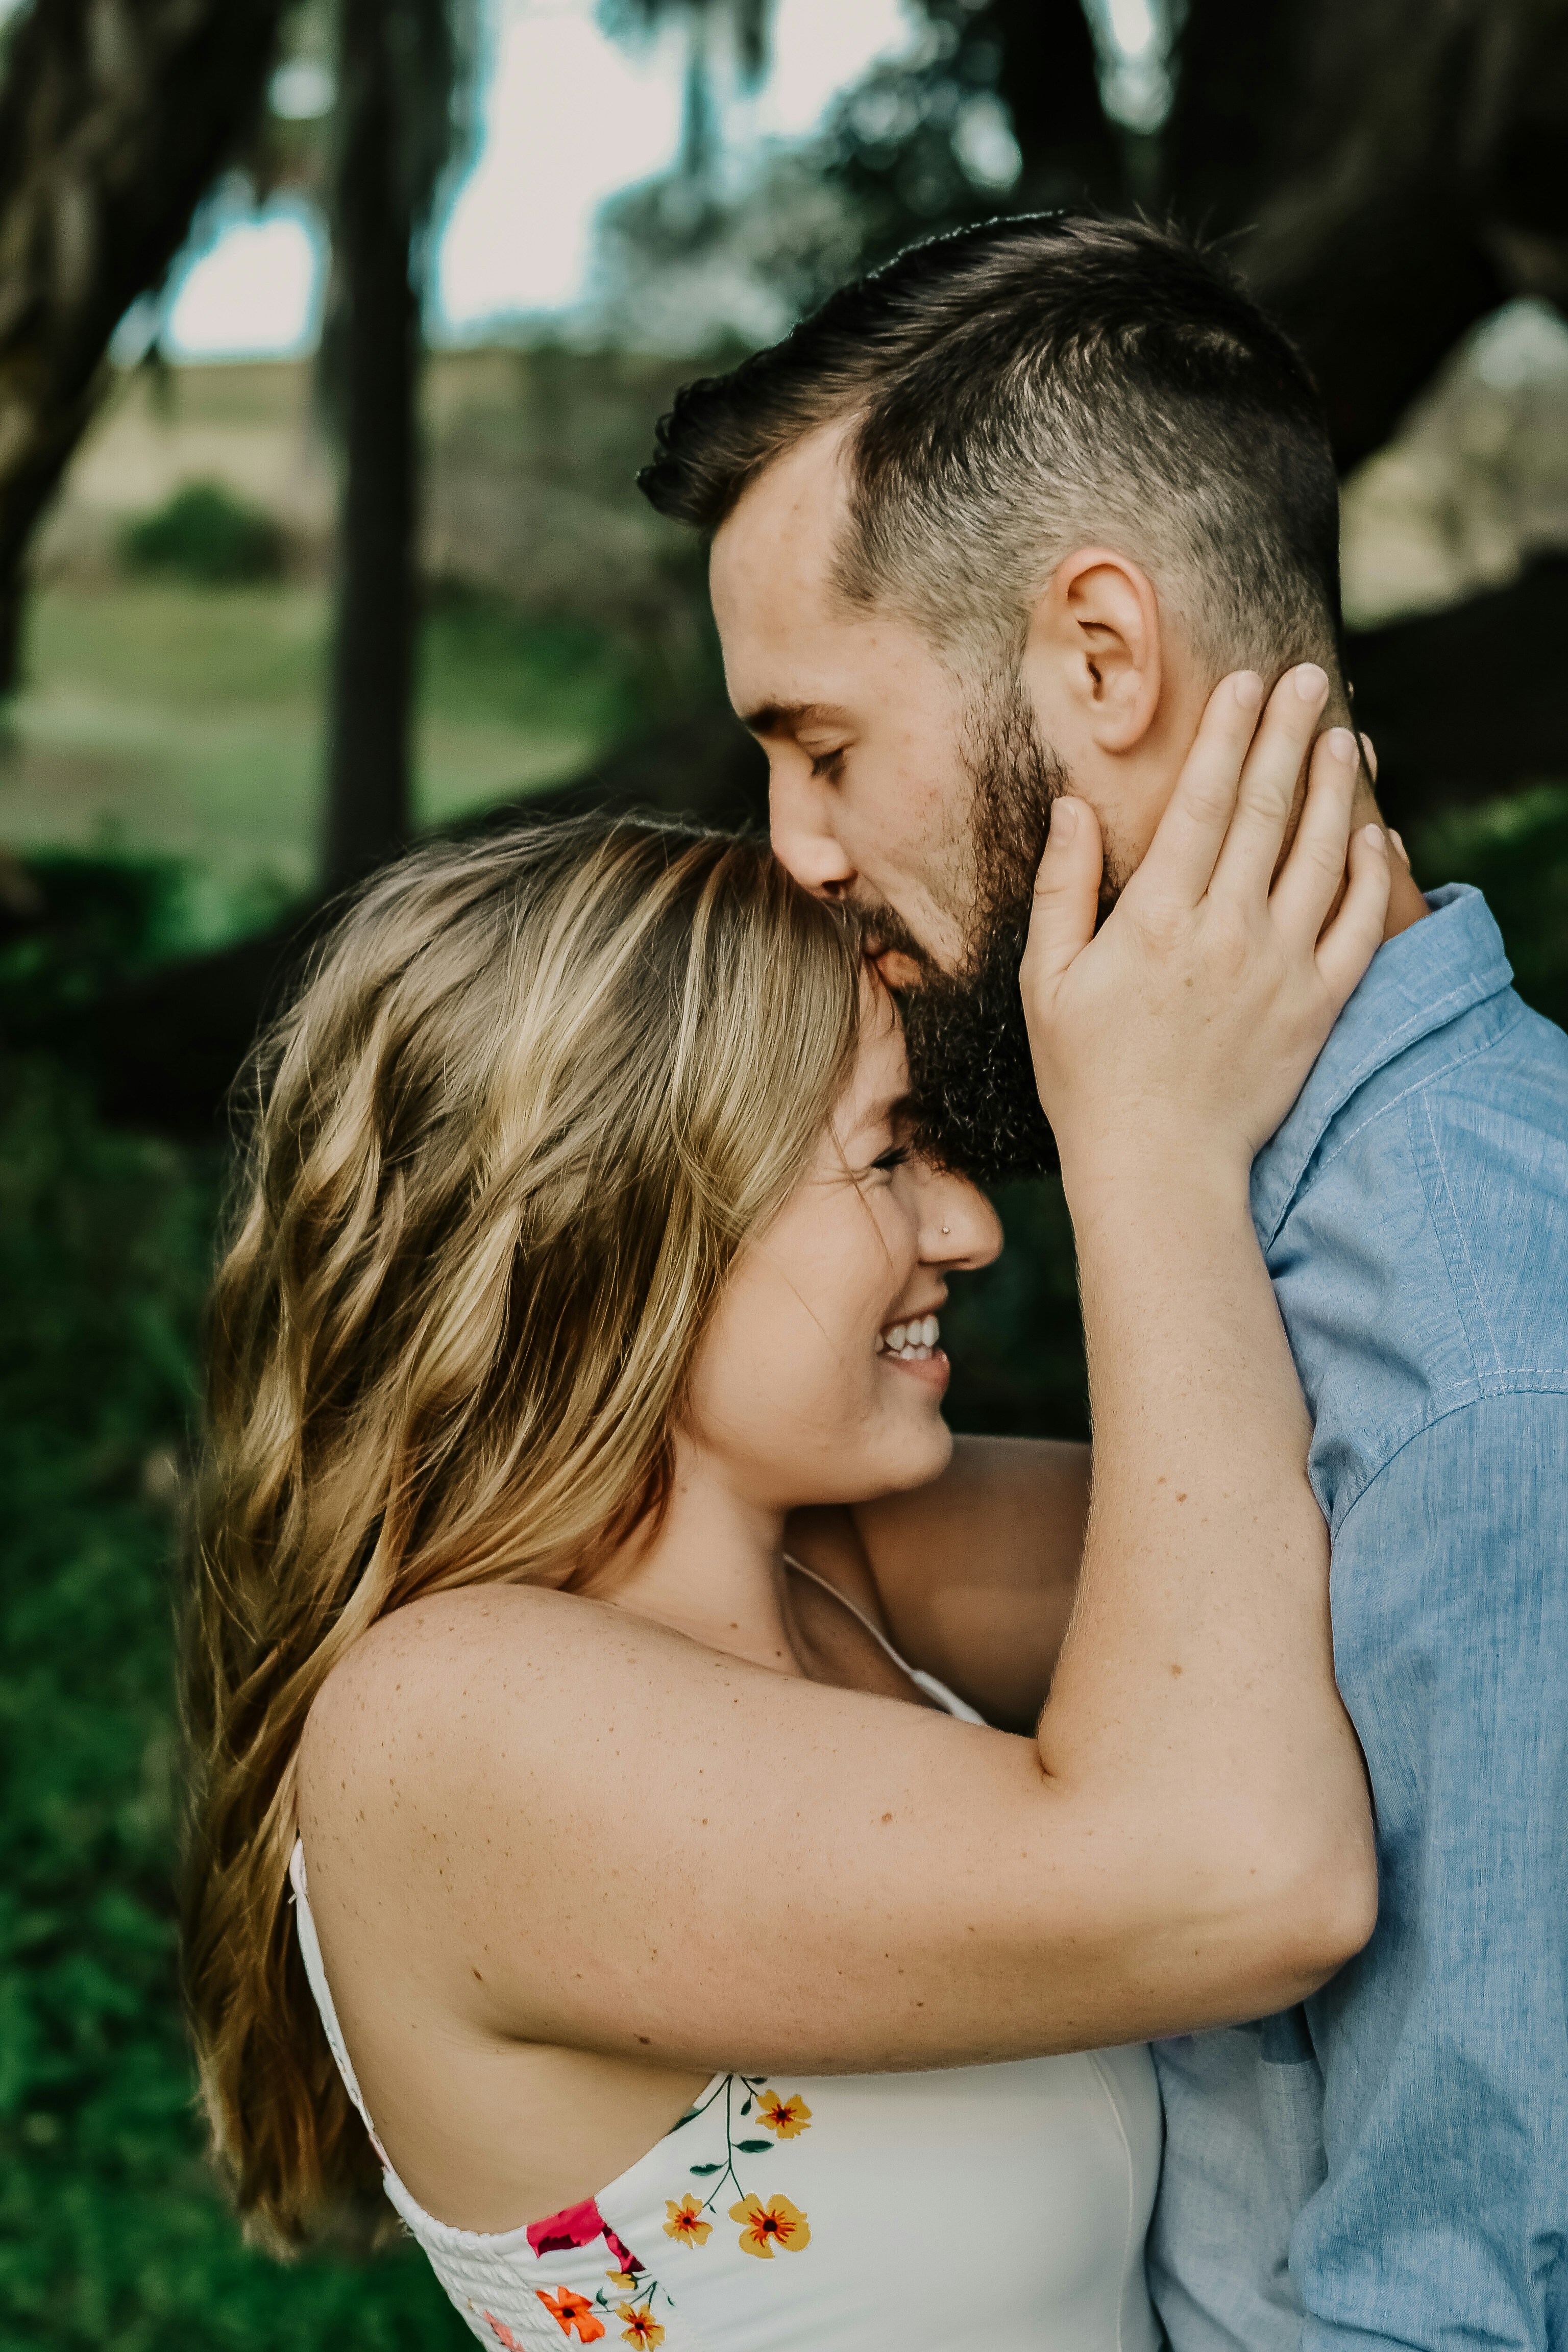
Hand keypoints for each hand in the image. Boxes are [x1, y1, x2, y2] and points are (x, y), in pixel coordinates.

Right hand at [1020, 665, 1390, 1195]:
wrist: (1157, 1165)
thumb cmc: (1088, 1076)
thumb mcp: (1047, 982)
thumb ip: (1063, 889)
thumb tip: (1072, 807)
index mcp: (1157, 920)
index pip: (1200, 802)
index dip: (1224, 734)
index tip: (1243, 683)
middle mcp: (1227, 931)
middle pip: (1266, 809)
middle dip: (1286, 733)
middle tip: (1306, 677)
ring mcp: (1281, 967)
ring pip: (1319, 854)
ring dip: (1334, 787)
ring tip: (1343, 736)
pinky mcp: (1318, 1006)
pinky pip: (1355, 924)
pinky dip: (1367, 872)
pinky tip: (1373, 833)